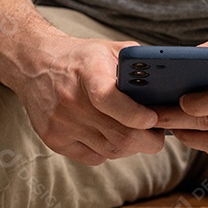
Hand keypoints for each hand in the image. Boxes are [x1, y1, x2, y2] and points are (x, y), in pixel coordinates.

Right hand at [9, 34, 164, 164]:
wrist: (35, 64)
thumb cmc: (83, 57)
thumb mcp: (111, 49)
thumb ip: (140, 65)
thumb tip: (171, 85)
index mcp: (87, 71)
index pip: (109, 99)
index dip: (135, 115)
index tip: (153, 119)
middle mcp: (69, 98)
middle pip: (119, 135)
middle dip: (148, 140)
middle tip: (158, 134)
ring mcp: (59, 122)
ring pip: (110, 150)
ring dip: (132, 147)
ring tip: (138, 133)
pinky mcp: (53, 139)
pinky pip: (94, 157)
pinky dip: (109, 151)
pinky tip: (112, 136)